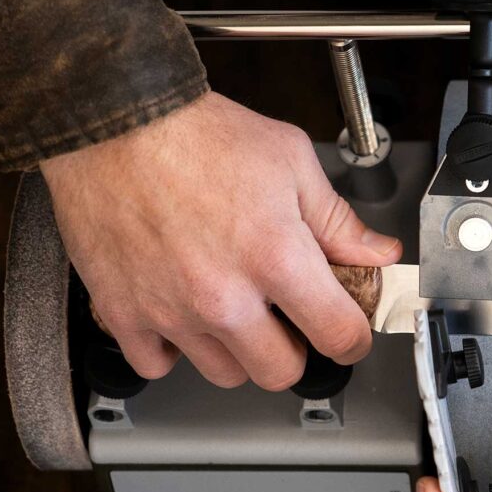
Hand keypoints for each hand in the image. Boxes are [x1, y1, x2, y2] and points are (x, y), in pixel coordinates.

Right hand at [40, 92, 401, 389]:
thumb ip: (338, 219)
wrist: (114, 118)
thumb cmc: (198, 132)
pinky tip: (182, 313)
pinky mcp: (124, 313)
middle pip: (281, 372)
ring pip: (224, 373)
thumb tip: (376, 253)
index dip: (353, 340)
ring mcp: (172, 311)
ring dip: (236, 350)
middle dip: (294, 348)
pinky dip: (172, 349)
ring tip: (232, 307)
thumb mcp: (291, 161)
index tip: (348, 335)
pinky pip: (157, 365)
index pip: (338, 335)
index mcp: (276, 256)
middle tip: (286, 317)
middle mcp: (225, 295)